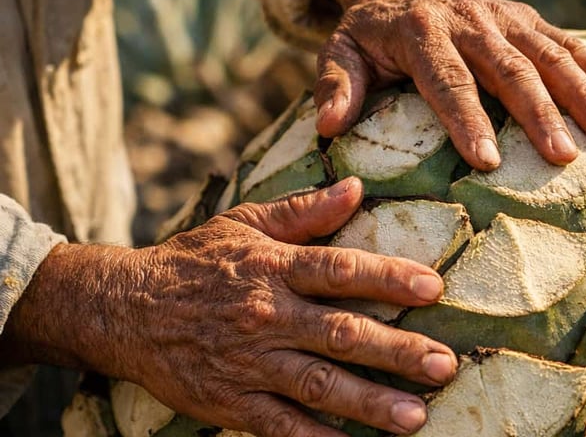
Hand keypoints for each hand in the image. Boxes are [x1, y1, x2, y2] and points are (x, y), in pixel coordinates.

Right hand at [2, 178, 455, 435]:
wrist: (127, 307)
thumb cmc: (195, 260)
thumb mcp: (243, 223)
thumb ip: (303, 210)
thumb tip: (356, 188)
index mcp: (273, 268)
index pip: (339, 270)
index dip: (388, 278)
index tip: (434, 289)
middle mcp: (266, 315)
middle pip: (340, 334)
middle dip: (396, 351)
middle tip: (443, 366)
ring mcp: (249, 363)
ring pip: (317, 385)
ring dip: (369, 403)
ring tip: (416, 417)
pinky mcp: (230, 401)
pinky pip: (278, 426)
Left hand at [315, 0, 585, 169]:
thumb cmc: (372, 29)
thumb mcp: (341, 49)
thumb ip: (335, 84)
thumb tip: (328, 128)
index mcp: (421, 30)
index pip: (447, 80)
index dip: (467, 120)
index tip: (487, 163)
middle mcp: (469, 19)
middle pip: (509, 68)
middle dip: (539, 114)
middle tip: (563, 157)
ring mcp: (502, 15)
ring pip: (547, 53)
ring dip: (581, 93)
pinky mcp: (524, 17)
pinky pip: (566, 40)